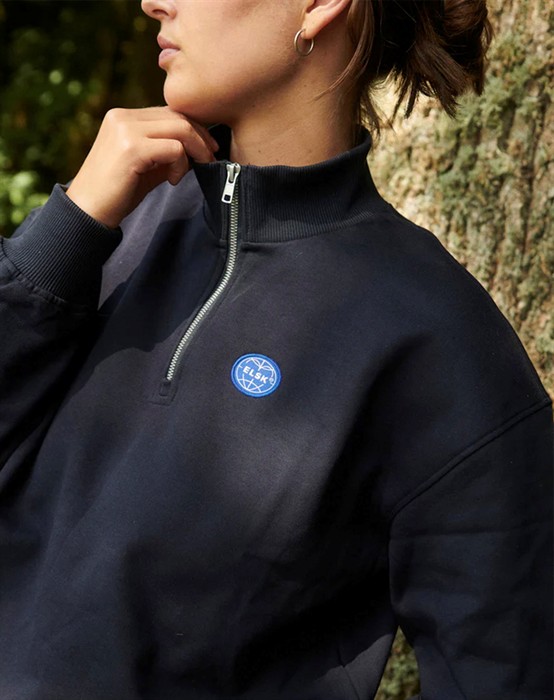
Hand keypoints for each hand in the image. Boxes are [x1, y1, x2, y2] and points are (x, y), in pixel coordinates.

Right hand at [66, 107, 217, 228]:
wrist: (88, 212)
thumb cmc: (117, 193)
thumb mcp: (146, 167)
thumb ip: (167, 153)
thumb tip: (199, 148)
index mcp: (123, 117)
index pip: (169, 112)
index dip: (194, 128)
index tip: (207, 148)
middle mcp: (123, 117)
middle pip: (178, 115)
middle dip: (201, 137)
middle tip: (210, 158)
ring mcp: (126, 130)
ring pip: (180, 128)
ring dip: (196, 150)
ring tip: (193, 170)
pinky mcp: (132, 149)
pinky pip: (174, 148)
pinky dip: (181, 164)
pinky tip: (173, 180)